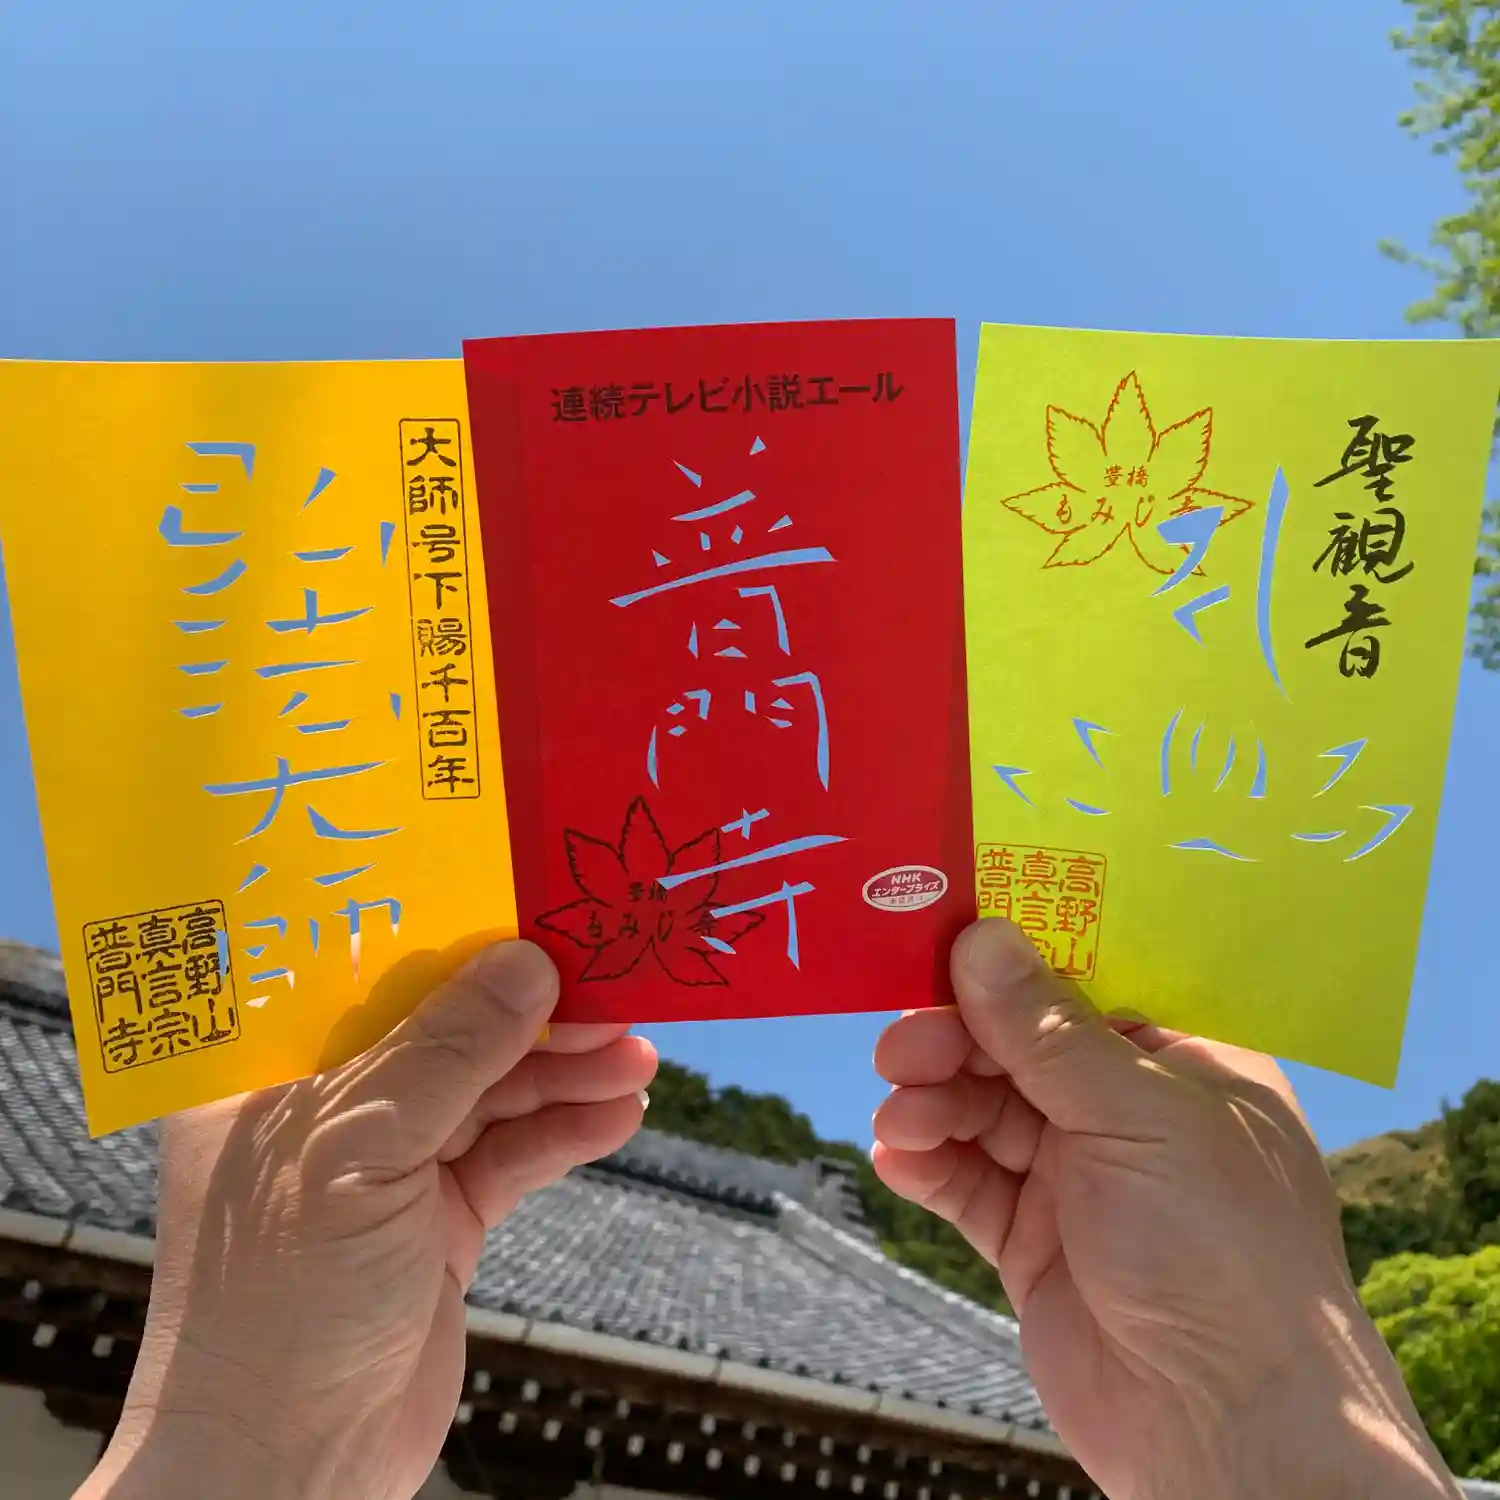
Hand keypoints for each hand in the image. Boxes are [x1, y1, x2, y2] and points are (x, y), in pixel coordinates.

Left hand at [79, 941, 656, 1499]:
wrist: (286, 1473)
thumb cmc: (282, 1305)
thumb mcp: (360, 1151)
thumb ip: (447, 1051)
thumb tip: (529, 962)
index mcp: (268, 1072)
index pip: (366, 973)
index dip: (453, 938)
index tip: (538, 911)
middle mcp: (327, 1108)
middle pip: (447, 1029)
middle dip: (532, 1013)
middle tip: (614, 990)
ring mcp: (386, 1166)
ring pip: (491, 1090)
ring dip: (565, 1072)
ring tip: (636, 1056)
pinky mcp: (437, 1219)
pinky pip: (513, 1153)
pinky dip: (565, 1130)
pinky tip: (619, 1112)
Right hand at [871, 919, 1459, 1499]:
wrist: (1230, 1430)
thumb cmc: (1219, 1248)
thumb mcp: (1139, 1116)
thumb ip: (1049, 1031)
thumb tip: (979, 938)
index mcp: (1184, 1065)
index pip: (1087, 987)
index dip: (1012, 963)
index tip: (936, 942)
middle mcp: (1131, 1115)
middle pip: (1020, 1049)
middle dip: (955, 1043)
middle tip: (898, 1049)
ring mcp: (1081, 1181)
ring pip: (986, 1113)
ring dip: (935, 1105)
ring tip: (900, 1119)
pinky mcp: (1037, 1243)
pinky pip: (970, 1184)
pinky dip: (930, 1165)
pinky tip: (898, 1157)